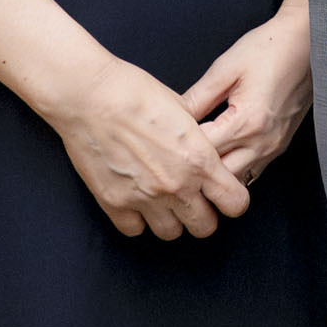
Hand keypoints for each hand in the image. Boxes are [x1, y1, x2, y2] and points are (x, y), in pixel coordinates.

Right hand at [42, 55, 254, 239]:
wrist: (90, 95)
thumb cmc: (135, 92)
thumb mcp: (182, 109)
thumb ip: (197, 138)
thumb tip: (205, 148)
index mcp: (199, 159)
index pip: (235, 203)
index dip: (231, 200)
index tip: (222, 194)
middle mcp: (177, 185)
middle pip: (205, 227)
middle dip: (203, 215)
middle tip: (193, 201)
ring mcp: (144, 198)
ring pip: (171, 234)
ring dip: (170, 219)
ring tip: (163, 201)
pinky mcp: (114, 203)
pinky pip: (135, 230)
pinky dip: (137, 219)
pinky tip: (136, 200)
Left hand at [183, 0, 313, 183]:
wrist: (307, 42)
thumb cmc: (268, 49)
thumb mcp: (225, 69)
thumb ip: (197, 98)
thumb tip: (171, 119)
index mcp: (246, 122)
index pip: (204, 152)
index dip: (180, 150)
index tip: (161, 145)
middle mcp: (262, 142)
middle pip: (219, 177)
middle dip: (195, 172)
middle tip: (172, 160)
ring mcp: (273, 148)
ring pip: (236, 181)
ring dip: (214, 176)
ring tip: (191, 163)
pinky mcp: (279, 146)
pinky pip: (251, 172)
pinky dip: (232, 170)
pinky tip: (217, 159)